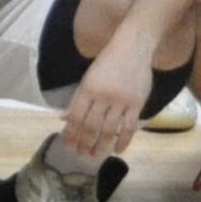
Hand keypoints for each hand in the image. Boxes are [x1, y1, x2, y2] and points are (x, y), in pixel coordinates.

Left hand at [60, 48, 153, 164]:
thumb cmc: (108, 62)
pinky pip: (129, 127)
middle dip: (84, 143)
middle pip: (91, 126)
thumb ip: (77, 99)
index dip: (70, 133)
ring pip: (109, 130)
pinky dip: (123, 141)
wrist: (133, 47)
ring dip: (101, 146)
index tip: (68, 145)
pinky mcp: (137, 103)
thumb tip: (63, 118)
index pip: (75, 116)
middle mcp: (103, 96)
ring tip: (95, 155)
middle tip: (82, 155)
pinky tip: (117, 150)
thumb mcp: (88, 77)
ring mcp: (121, 101)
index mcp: (88, 88)